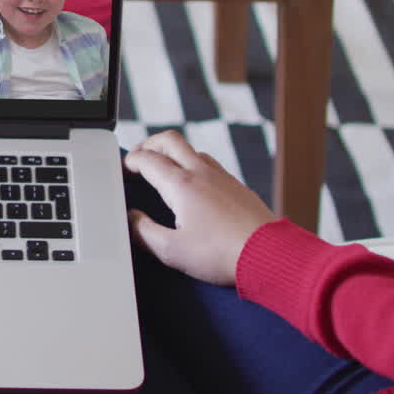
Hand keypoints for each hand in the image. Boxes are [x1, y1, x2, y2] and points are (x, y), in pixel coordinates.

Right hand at [123, 130, 276, 286]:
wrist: (269, 254)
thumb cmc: (221, 254)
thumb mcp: (172, 250)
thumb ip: (144, 233)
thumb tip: (132, 219)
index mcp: (181, 185)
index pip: (148, 160)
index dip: (131, 160)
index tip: (124, 167)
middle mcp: (201, 173)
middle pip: (169, 140)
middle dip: (149, 143)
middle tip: (139, 156)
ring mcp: (222, 177)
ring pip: (192, 150)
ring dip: (173, 153)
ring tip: (165, 169)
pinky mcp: (237, 186)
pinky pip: (210, 164)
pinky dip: (193, 165)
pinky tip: (194, 185)